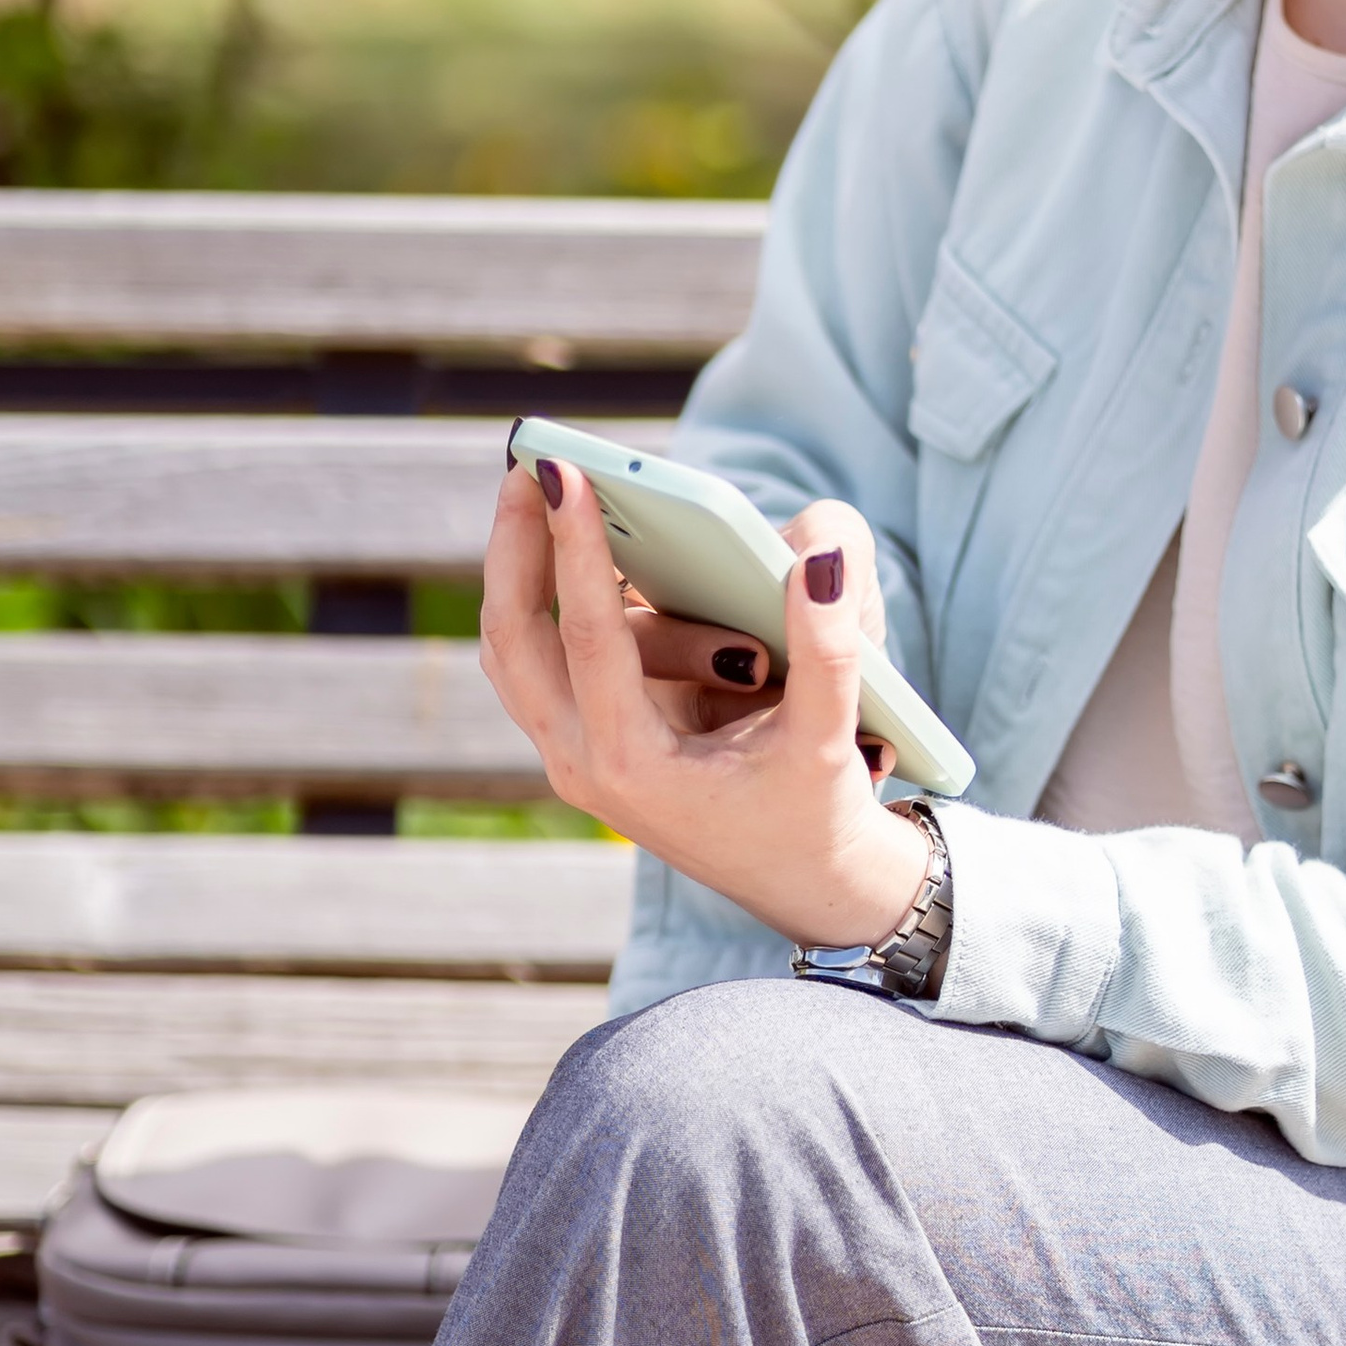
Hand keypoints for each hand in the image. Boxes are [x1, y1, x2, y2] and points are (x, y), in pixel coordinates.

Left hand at [478, 461, 932, 950]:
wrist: (801, 882)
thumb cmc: (815, 811)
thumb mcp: (830, 738)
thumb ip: (832, 650)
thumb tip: (822, 558)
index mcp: (635, 766)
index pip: (589, 639)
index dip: (576, 551)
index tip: (566, 475)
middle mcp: (584, 764)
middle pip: (516, 638)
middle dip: (516, 547)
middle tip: (529, 463)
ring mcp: (572, 755)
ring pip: (513, 647)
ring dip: (518, 568)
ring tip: (535, 487)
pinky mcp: (580, 740)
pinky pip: (533, 659)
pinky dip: (540, 599)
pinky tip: (566, 542)